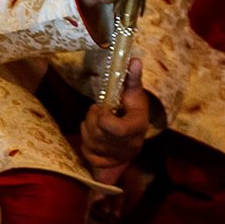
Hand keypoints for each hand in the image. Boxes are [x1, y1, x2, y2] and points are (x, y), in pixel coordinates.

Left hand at [79, 59, 153, 185]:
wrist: (134, 133)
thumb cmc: (132, 108)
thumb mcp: (134, 93)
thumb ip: (132, 78)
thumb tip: (134, 59)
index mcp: (138, 127)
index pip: (116, 129)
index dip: (102, 118)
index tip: (103, 108)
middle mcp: (131, 146)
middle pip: (98, 133)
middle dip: (92, 118)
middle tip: (98, 111)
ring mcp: (120, 157)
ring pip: (90, 142)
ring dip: (88, 127)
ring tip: (98, 121)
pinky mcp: (108, 164)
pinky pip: (86, 152)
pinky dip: (86, 142)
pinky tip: (95, 134)